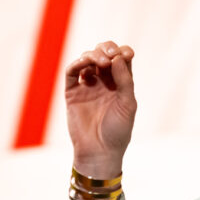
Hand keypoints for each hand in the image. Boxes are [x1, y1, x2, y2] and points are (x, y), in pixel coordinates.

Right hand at [64, 41, 135, 175]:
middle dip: (107, 48)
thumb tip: (117, 57)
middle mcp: (104, 82)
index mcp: (120, 83)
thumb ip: (125, 80)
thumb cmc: (118, 130)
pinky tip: (85, 63)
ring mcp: (87, 86)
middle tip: (111, 54)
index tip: (126, 54)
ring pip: (87, 60)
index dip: (123, 52)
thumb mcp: (128, 104)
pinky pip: (72, 72)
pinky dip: (77, 63)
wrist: (99, 151)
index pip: (121, 59)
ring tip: (101, 62)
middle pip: (104, 54)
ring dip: (93, 55)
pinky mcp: (72, 92)